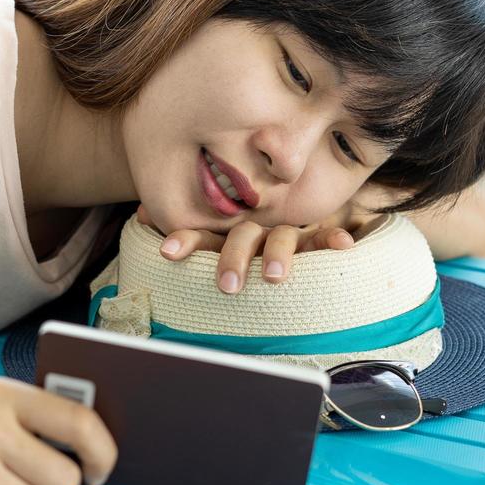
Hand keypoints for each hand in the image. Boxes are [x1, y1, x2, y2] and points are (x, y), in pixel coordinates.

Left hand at [135, 203, 383, 293]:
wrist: (300, 198)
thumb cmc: (249, 238)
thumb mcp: (216, 239)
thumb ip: (186, 233)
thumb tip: (140, 213)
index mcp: (228, 232)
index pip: (204, 234)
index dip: (186, 240)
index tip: (166, 251)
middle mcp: (256, 228)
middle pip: (243, 237)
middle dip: (233, 258)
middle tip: (227, 285)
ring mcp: (287, 230)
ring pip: (282, 238)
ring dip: (279, 255)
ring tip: (274, 277)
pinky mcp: (317, 235)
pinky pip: (326, 236)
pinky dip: (333, 240)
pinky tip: (343, 245)